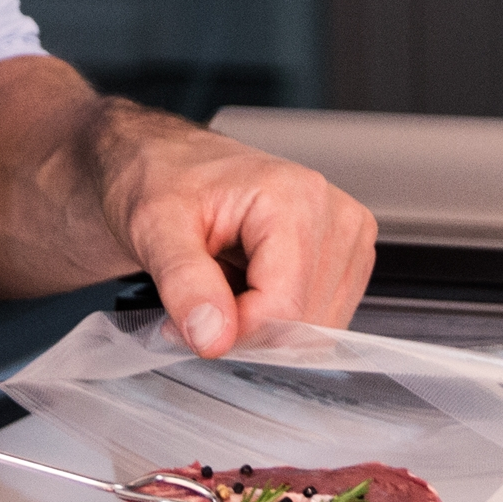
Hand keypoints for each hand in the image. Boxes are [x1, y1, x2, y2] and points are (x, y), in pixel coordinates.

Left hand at [88, 106, 377, 359]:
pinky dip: (282, 321)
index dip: (233, 330)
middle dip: (246, 328)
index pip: (284, 307)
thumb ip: (184, 282)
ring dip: (263, 326)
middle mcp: (331, 212)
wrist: (171, 165)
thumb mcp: (154, 227)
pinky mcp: (349, 255)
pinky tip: (252, 285)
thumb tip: (214, 336)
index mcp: (293, 196)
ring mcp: (346, 235)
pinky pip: (324, 320)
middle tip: (202, 297)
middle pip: (304, 322)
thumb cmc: (165, 182)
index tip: (191, 320)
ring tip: (226, 282)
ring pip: (317, 328)